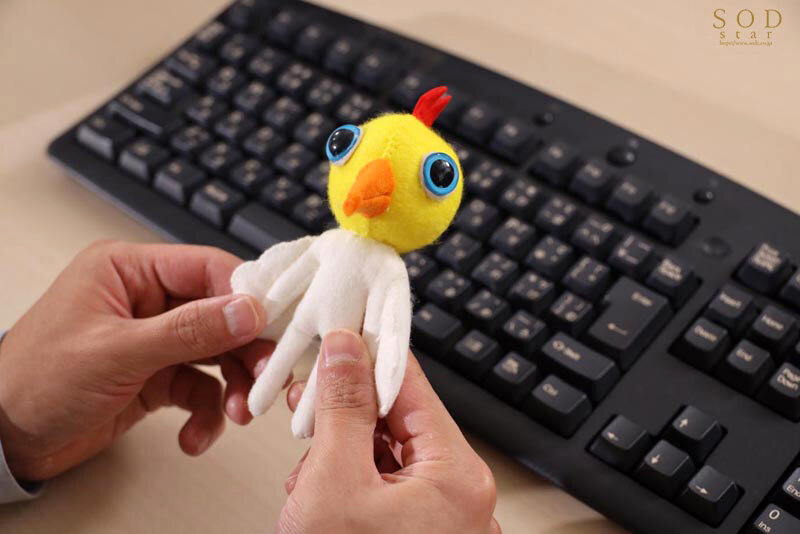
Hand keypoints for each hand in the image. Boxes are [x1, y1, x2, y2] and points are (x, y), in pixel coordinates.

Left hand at [0, 241, 275, 480]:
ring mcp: (154, 339)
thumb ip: (187, 331)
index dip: (246, 295)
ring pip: (216, 353)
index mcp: (130, 271)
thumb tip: (247, 311)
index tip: (273, 325)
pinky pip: (200, 388)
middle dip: (245, 349)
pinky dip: (207, 412)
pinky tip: (195, 435)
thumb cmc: (34, 381)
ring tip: (239, 412)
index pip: (207, 269)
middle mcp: (147, 300)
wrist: (2, 440)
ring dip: (233, 385)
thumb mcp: (116, 352)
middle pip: (220, 314)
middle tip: (267, 377)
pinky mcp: (156, 376)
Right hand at [279, 330, 500, 533]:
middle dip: (347, 413)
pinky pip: (386, 487)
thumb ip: (341, 407)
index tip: (343, 331)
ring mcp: (439, 520)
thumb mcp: (334, 482)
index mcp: (457, 476)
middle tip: (310, 405)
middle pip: (400, 420)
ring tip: (309, 472)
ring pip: (388, 453)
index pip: (414, 386)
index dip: (371, 354)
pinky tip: (319, 493)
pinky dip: (349, 481)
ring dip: (342, 450)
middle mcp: (459, 496)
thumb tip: (347, 350)